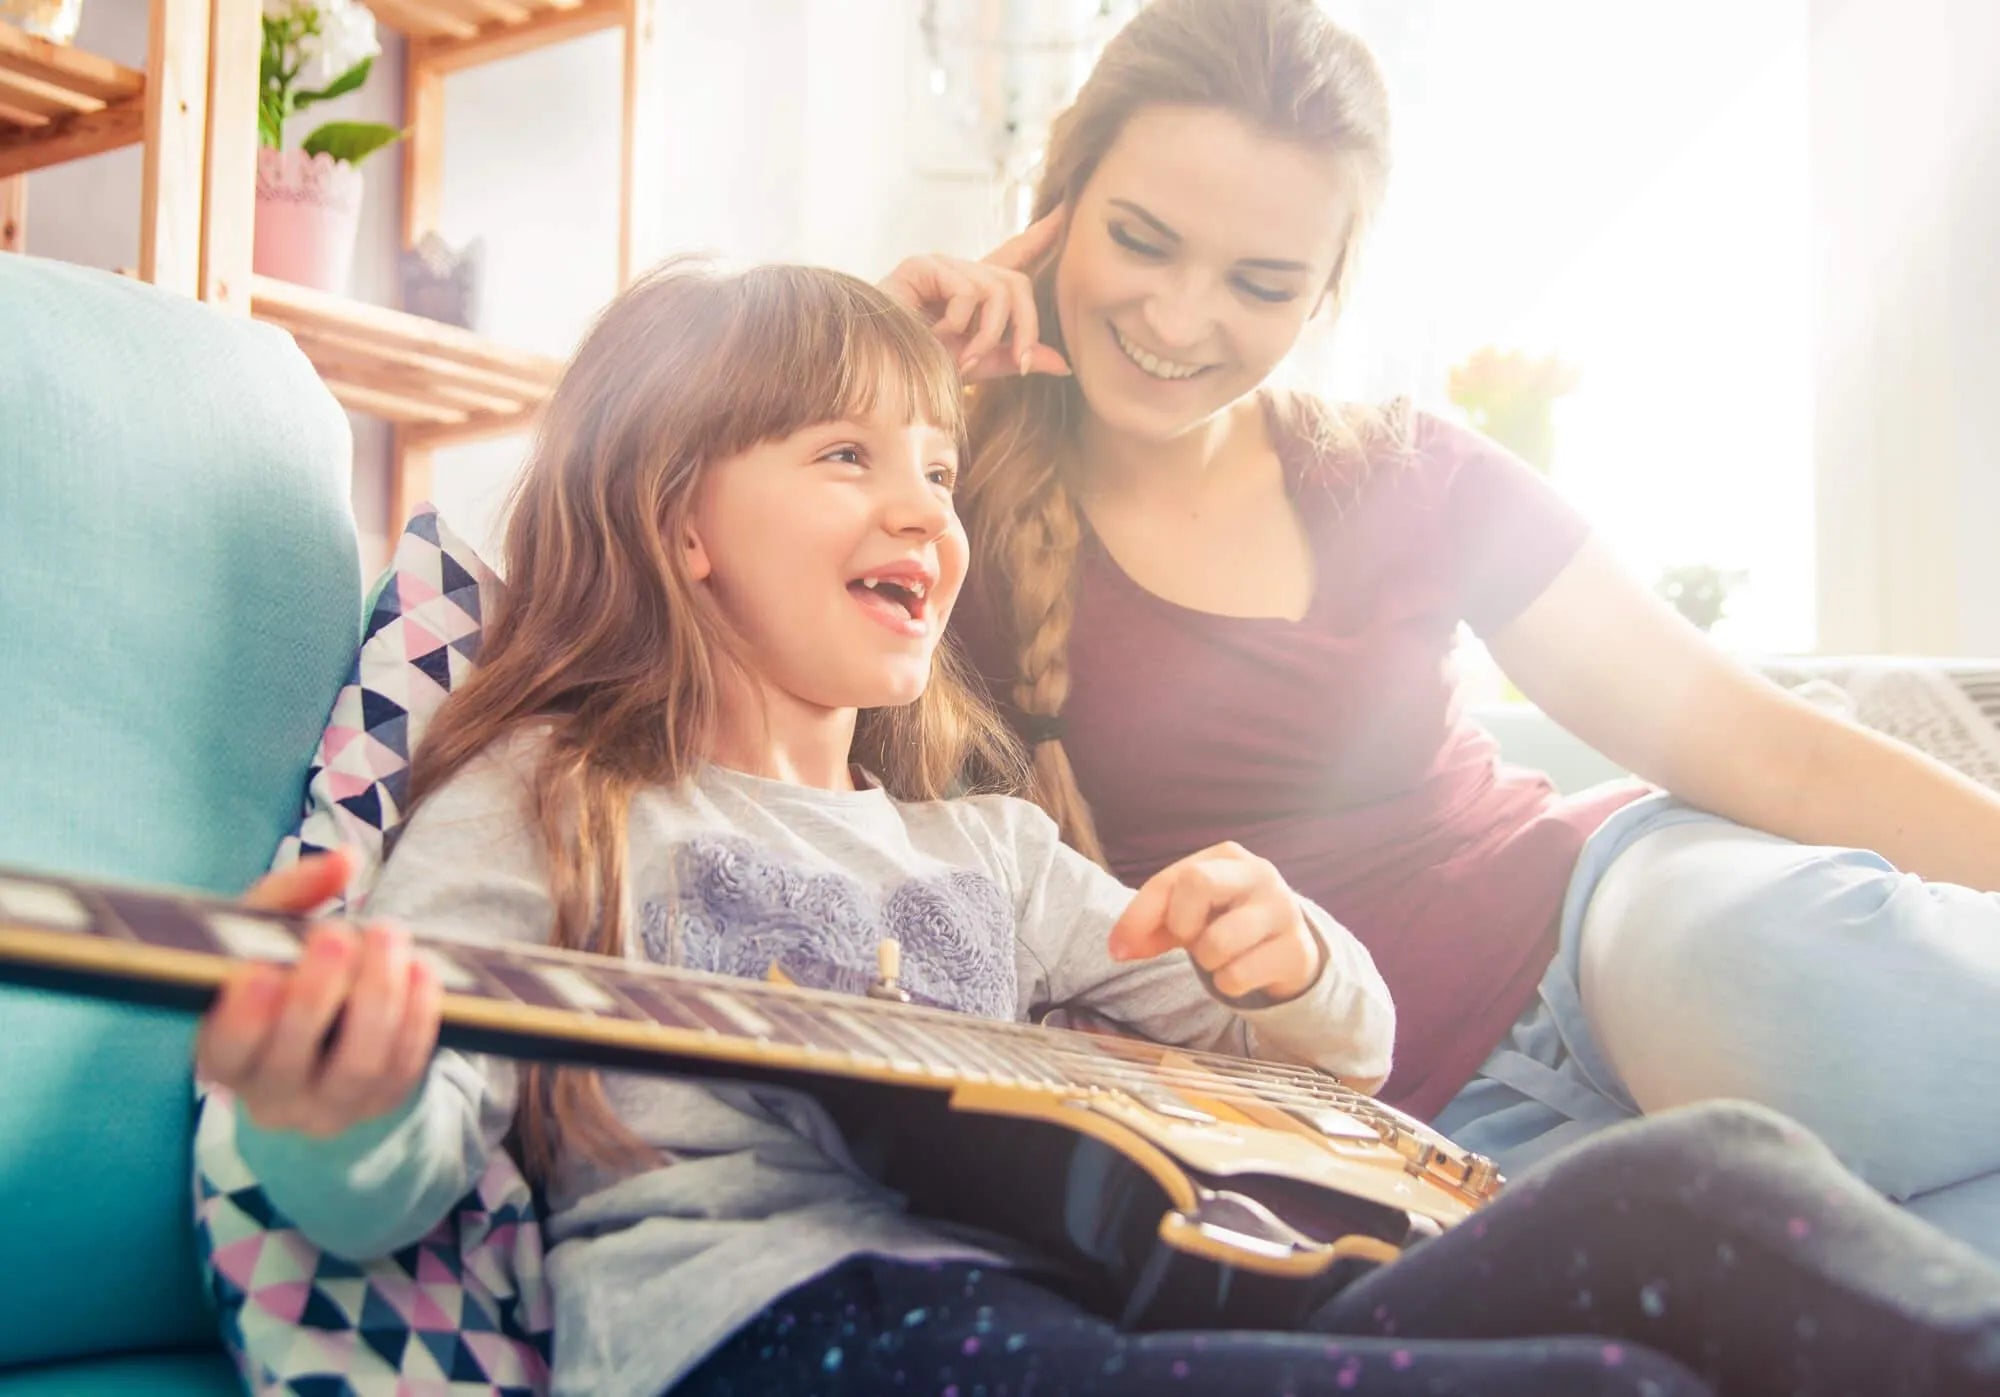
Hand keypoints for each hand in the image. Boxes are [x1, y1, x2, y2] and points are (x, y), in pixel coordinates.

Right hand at [197, 852, 441, 1136]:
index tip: (263, 972)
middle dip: (317, 993)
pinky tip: (421, 969)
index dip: (243, 1019)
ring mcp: (329, 1107)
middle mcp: (271, 1095)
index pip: (225, 1051)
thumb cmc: (282, 969)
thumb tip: (343, 860)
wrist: (327, 1029)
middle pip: (293, 1060)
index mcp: (224, 1055)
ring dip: (378, 996)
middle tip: (337, 935)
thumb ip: (292, 893)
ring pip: (359, 1067)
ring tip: (387, 936)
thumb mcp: (266, 933)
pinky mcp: (382, 1102)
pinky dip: (417, 1016)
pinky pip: (405, 1066)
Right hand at [880, 208, 1073, 380]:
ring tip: (963, 358)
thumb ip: (1016, 357)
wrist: (880, 376)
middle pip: (1018, 283)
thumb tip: (1064, 365)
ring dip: (989, 335)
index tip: (1065, 212)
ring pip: (997, 291)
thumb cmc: (918, 369)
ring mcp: (941, 265)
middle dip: (1026, 327)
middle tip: (1018, 363)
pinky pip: (968, 291)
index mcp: (974, 291)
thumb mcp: (979, 365)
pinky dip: (958, 323)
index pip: (1014, 256)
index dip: (1041, 235)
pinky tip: (933, 334)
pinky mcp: (923, 265)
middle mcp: (961, 273)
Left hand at [1107, 842, 1326, 1003]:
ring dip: (1205, 960)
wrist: (1288, 949)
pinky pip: (1238, 975)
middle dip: (1181, 924)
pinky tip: (1241, 972)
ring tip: (1218, 955)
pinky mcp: (1296, 949)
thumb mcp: (1189, 912)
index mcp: (1226, 855)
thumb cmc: (1228, 921)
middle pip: (1199, 884)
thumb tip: (1118, 948)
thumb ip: (1151, 922)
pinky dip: (1227, 983)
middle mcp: (1259, 873)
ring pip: (1218, 941)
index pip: (1171, 878)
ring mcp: (1283, 909)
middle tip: (1189, 940)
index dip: (1138, 915)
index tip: (1119, 949)